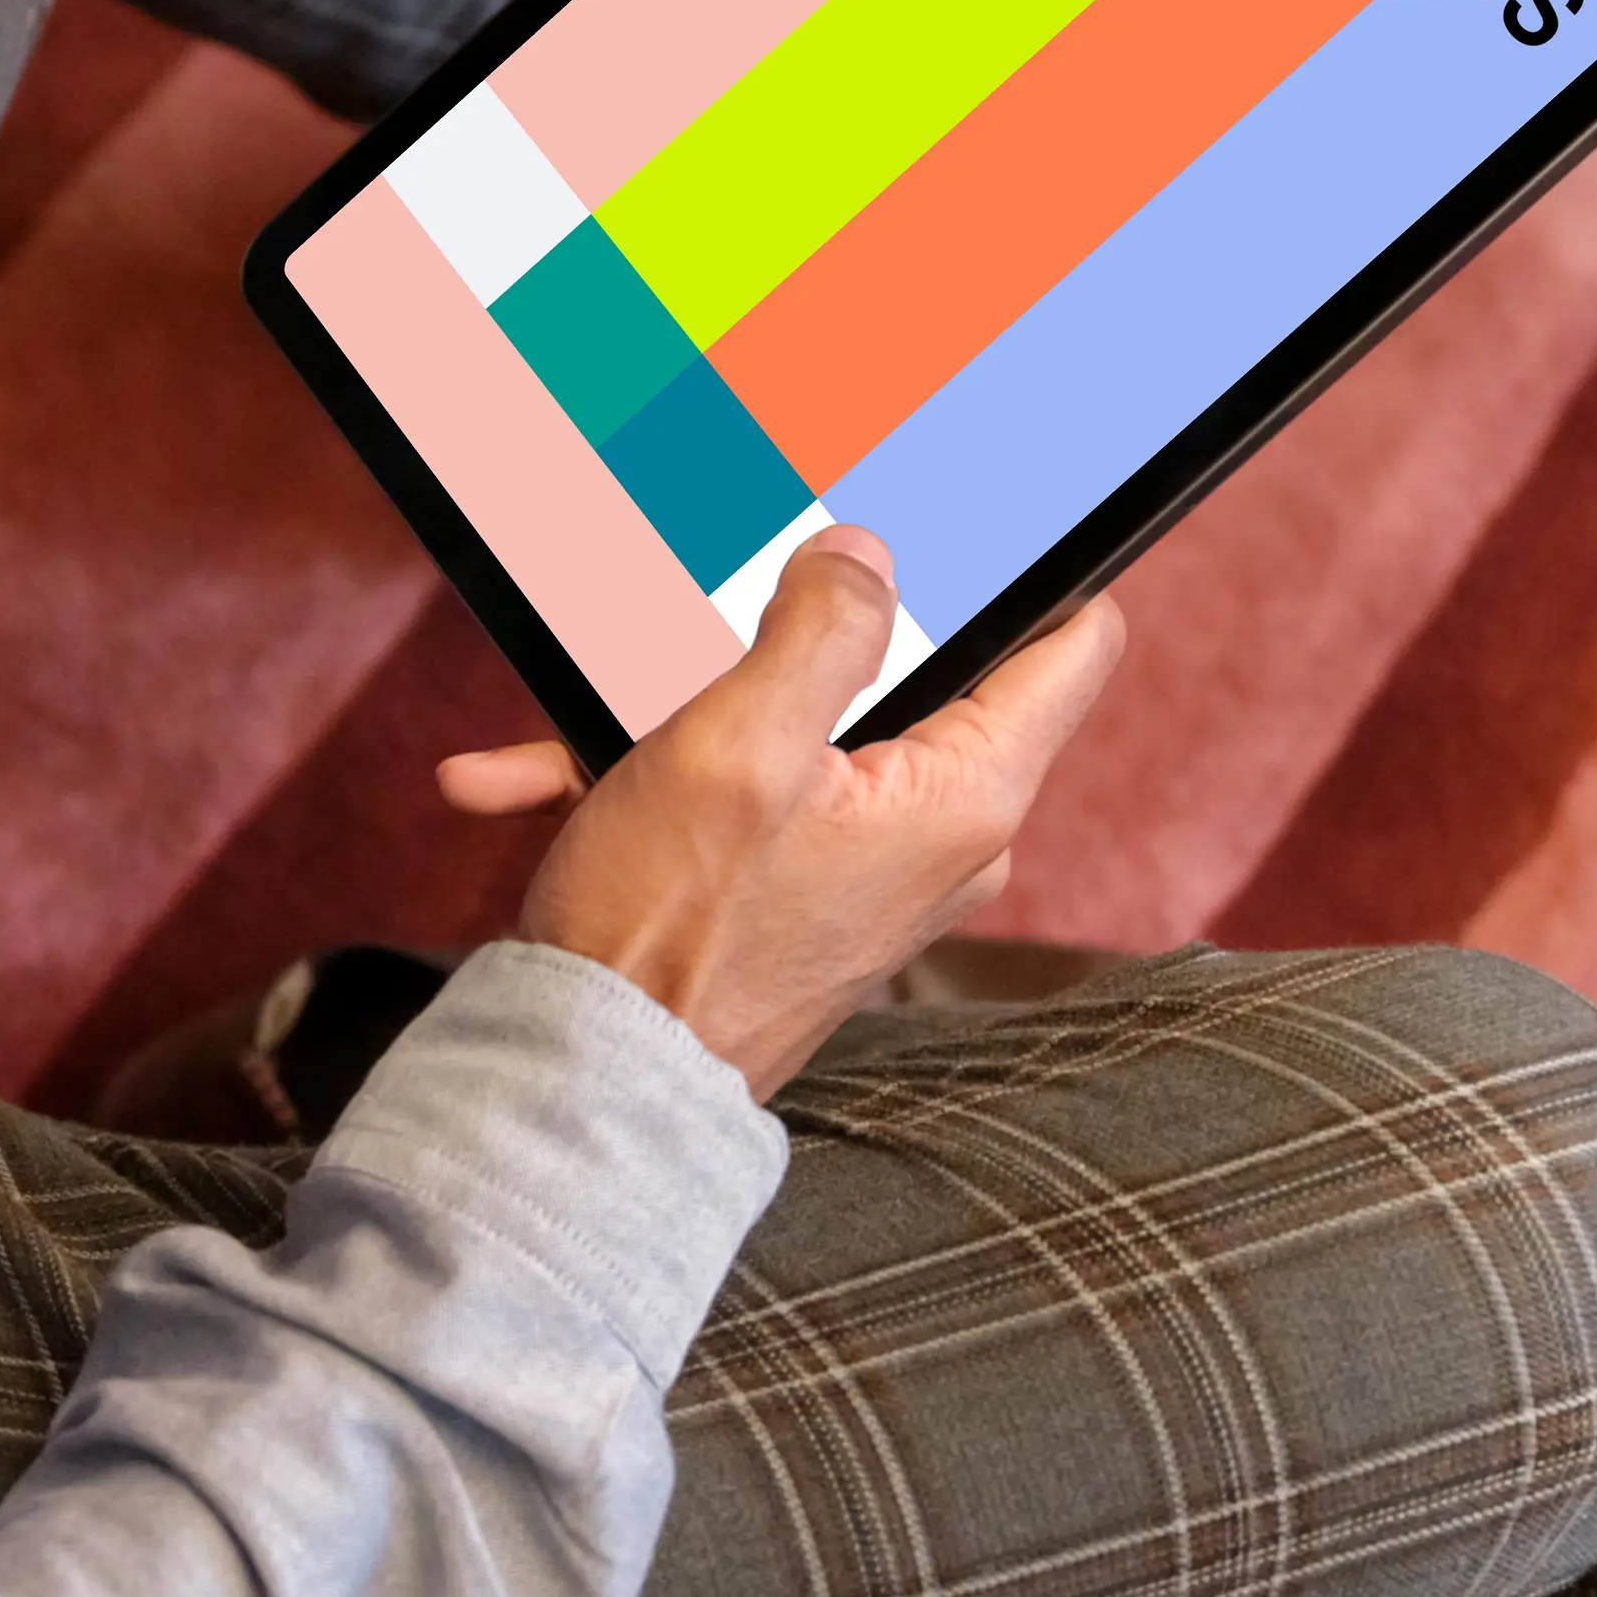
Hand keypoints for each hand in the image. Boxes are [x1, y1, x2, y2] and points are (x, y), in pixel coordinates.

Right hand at [438, 528, 1126, 1098]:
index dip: (1038, 563)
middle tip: (733, 570)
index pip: (1074, 643)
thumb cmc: (670, 935)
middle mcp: (943, 838)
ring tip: (585, 699)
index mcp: (967, 796)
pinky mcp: (801, 895)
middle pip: (918, 673)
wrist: (587, 1091)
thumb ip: (821, 632)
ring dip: (690, 705)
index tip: (978, 504)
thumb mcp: (739, 746)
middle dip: (809, 625)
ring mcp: (872, 870)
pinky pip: (741, 801)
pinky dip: (648, 776)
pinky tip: (522, 776)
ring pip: (800, 730)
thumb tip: (868, 558)